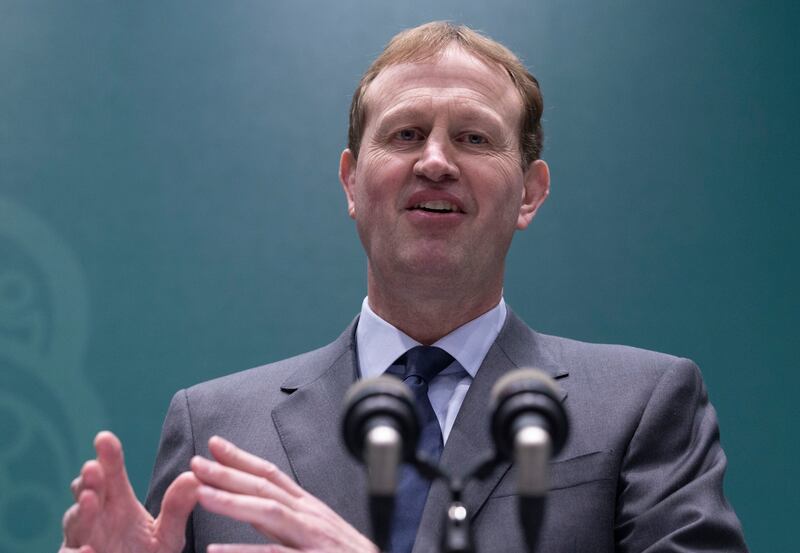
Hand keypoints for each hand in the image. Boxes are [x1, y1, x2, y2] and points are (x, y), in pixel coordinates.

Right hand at [59, 431, 199, 552]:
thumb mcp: (167, 535)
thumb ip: (177, 509)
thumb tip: (195, 476)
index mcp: (116, 503)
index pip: (110, 474)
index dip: (107, 456)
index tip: (104, 438)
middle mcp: (95, 518)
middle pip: (87, 494)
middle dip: (90, 481)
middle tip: (94, 468)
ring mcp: (83, 541)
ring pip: (75, 524)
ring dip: (82, 512)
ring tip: (91, 500)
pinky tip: (87, 550)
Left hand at [191, 436, 378, 552]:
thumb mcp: (315, 533)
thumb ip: (283, 523)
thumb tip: (249, 508)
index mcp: (308, 508)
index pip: (271, 474)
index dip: (241, 458)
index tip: (214, 445)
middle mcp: (310, 516)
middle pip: (266, 486)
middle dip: (228, 472)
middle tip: (197, 463)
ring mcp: (313, 537)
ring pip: (270, 511)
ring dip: (233, 500)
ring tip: (202, 493)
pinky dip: (244, 552)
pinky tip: (216, 550)